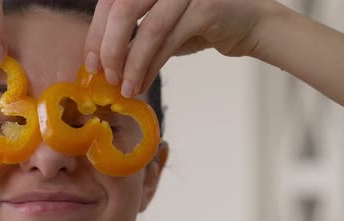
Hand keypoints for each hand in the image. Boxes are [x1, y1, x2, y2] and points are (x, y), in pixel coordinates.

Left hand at [84, 0, 271, 97]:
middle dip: (110, 48)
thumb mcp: (160, 25)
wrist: (252, 23)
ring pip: (147, 30)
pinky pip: (168, 42)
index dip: (96, 32)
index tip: (91, 62)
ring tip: (125, 88)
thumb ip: (133, 34)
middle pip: (122, 9)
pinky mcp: (205, 8)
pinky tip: (142, 83)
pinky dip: (150, 67)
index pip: (111, 0)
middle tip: (106, 76)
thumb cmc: (202, 23)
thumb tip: (102, 61)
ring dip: (131, 64)